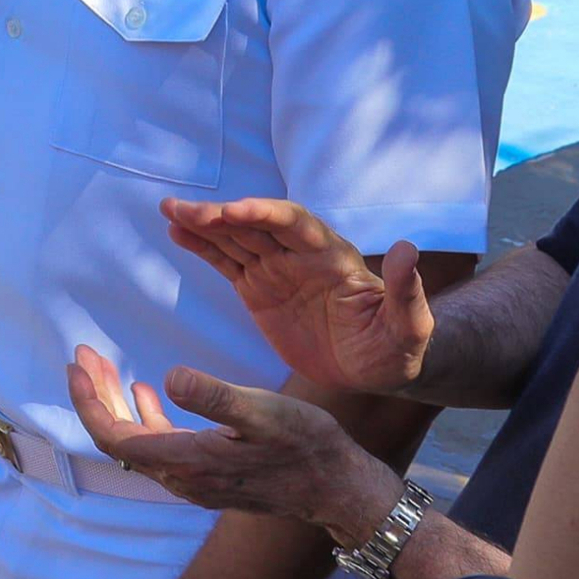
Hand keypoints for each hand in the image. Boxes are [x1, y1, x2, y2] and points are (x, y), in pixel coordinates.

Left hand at [70, 350, 402, 540]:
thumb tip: (166, 377)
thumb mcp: (263, 411)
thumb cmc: (306, 446)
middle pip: (118, 439)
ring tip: (106, 365)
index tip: (77, 363)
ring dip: (117, 404)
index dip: (88, 401)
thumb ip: (214, 397)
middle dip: (96, 396)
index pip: (113, 436)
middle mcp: (182, 478)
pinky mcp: (208, 477)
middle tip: (85, 355)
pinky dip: (145, 417)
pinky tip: (146, 391)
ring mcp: (194, 481)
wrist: (339, 489)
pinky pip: (159, 447)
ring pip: (137, 442)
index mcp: (186, 462)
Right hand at [161, 197, 433, 393]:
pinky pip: (227, 263)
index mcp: (332, 256)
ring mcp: (276, 271)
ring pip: (235, 239)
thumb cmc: (396, 347)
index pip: (293, 224)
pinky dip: (202, 247)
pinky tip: (176, 233)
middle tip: (181, 210)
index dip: (262, 213)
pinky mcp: (259, 291)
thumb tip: (407, 249)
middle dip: (220, 216)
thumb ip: (406, 291)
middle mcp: (299, 255)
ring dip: (203, 223)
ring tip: (170, 210)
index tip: (232, 212)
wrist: (374, 368)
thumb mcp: (409, 327)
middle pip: (255, 226)